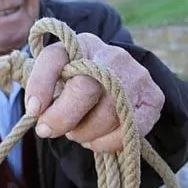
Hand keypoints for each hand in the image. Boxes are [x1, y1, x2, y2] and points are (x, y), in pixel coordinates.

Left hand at [24, 32, 164, 152]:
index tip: (33, 111)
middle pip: (84, 89)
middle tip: (50, 129)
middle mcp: (112, 55)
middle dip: (63, 118)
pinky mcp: (153, 99)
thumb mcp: (53, 75)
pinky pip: (130, 130)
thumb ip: (40, 85)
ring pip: (108, 114)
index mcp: (81, 45)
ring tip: (77, 132)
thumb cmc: (75, 80)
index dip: (41, 86)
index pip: (55, 59)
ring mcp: (137, 75)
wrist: (115, 80)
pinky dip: (107, 143)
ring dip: (84, 133)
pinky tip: (96, 140)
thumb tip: (36, 110)